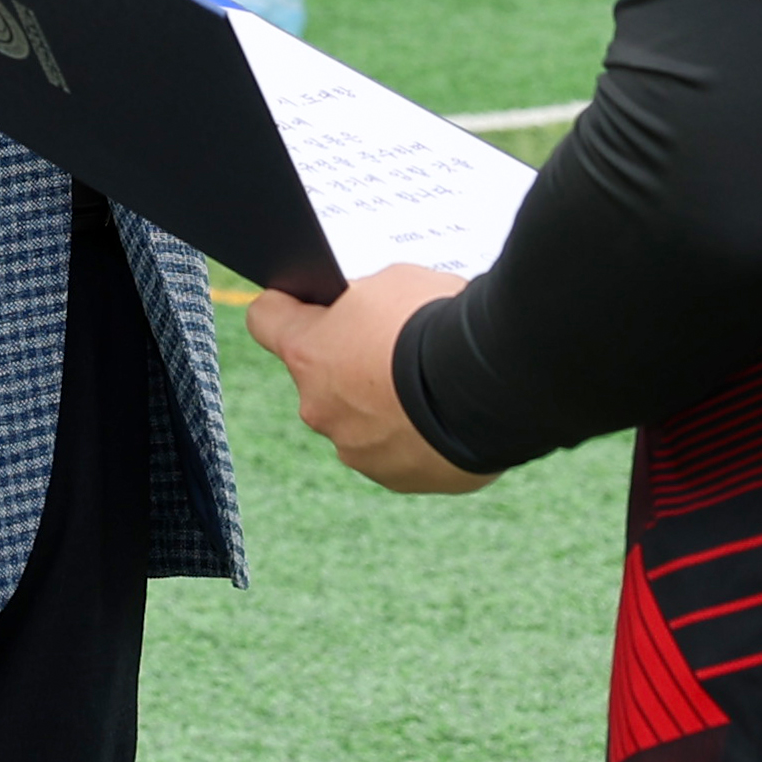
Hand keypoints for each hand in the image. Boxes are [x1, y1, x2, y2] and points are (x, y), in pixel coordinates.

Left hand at [245, 266, 485, 493]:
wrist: (494, 385)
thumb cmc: (438, 322)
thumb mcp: (394, 282)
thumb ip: (364, 301)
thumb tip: (365, 315)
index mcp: (307, 351)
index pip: (266, 319)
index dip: (288, 306)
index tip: (306, 303)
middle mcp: (319, 407)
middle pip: (320, 376)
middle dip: (350, 362)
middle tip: (396, 348)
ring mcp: (356, 449)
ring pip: (359, 419)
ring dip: (384, 405)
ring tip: (432, 387)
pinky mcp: (396, 479)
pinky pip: (398, 452)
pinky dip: (416, 436)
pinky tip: (449, 416)